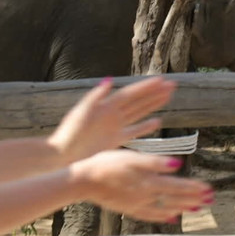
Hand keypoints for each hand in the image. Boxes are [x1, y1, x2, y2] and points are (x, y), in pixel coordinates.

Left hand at [49, 77, 174, 163]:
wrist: (62, 155)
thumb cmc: (69, 133)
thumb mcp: (81, 112)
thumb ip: (95, 96)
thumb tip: (109, 81)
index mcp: (107, 105)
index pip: (131, 93)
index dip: (146, 87)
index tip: (162, 80)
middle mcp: (113, 113)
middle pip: (139, 100)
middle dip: (155, 93)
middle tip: (172, 85)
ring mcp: (115, 126)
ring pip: (139, 112)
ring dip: (153, 104)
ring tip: (168, 96)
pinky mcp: (115, 140)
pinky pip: (134, 131)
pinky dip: (145, 126)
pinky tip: (157, 121)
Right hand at [72, 149, 213, 222]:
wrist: (83, 180)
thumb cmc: (107, 163)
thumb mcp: (132, 157)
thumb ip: (155, 162)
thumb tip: (178, 164)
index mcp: (148, 182)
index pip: (177, 186)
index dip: (193, 188)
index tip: (208, 189)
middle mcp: (145, 196)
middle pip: (174, 198)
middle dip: (194, 199)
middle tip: (211, 200)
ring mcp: (137, 204)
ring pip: (165, 208)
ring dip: (183, 207)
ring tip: (198, 208)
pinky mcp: (129, 208)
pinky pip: (150, 216)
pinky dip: (163, 217)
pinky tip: (172, 219)